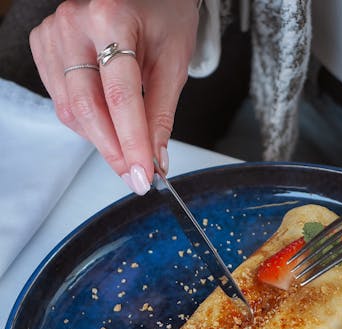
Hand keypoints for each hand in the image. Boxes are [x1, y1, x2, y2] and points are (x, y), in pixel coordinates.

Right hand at [30, 0, 199, 193]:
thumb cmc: (162, 16)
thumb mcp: (173, 63)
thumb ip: (161, 115)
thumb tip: (155, 159)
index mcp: (112, 18)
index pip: (120, 95)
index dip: (131, 142)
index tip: (142, 174)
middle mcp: (75, 24)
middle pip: (88, 107)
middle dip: (114, 150)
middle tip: (134, 175)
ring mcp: (54, 35)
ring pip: (72, 110)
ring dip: (101, 139)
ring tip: (127, 145)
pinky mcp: (44, 47)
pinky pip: (63, 102)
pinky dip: (87, 123)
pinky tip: (107, 122)